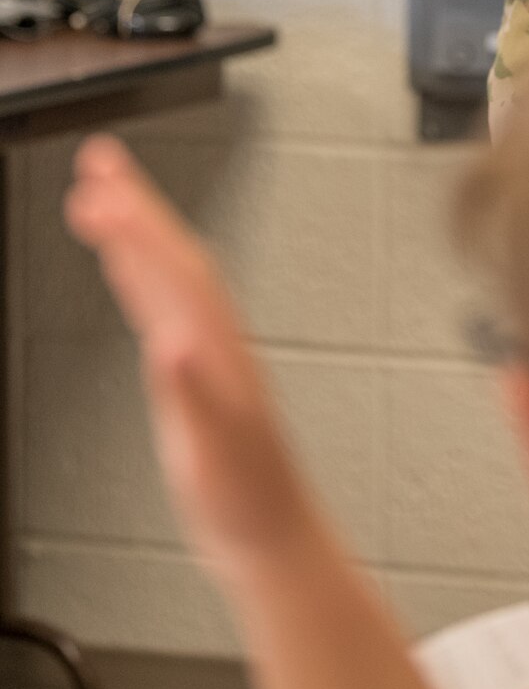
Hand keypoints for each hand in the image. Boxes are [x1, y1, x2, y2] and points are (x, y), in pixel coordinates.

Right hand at [66, 136, 315, 584]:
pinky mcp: (194, 365)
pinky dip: (138, 270)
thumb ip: (191, 397)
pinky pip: (162, 301)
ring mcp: (205, 347)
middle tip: (97, 158)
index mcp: (215, 349)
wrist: (271, 530)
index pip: (171, 271)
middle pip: (171, 253)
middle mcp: (213, 338)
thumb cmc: (245, 499)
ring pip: (167, 269)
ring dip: (136, 226)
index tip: (100, 191)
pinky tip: (122, 258)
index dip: (135, 229)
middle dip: (135, 202)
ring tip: (100, 188)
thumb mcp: (212, 454)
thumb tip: (172, 344)